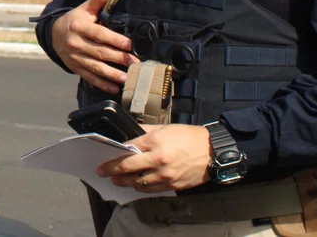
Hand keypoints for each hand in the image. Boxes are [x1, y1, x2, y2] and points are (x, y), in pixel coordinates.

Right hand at [50, 0, 138, 92]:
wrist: (53, 34)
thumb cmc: (75, 20)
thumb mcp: (84, 8)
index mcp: (79, 26)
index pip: (99, 34)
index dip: (114, 39)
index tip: (129, 44)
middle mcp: (76, 43)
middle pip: (100, 52)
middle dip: (119, 58)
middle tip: (135, 63)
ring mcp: (75, 57)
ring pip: (95, 67)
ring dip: (112, 74)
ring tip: (127, 78)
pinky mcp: (75, 67)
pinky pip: (89, 77)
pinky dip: (101, 83)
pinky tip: (114, 88)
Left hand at [96, 124, 212, 192]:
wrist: (213, 151)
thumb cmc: (190, 137)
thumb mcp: (166, 128)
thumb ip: (146, 132)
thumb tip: (131, 136)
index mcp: (155, 142)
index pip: (127, 151)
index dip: (113, 157)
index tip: (105, 161)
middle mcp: (158, 160)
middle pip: (127, 169)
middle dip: (112, 171)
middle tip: (103, 173)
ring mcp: (166, 175)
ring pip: (138, 183)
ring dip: (125, 182)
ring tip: (118, 180)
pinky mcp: (173, 185)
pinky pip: (151, 190)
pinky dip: (141, 188)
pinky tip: (136, 185)